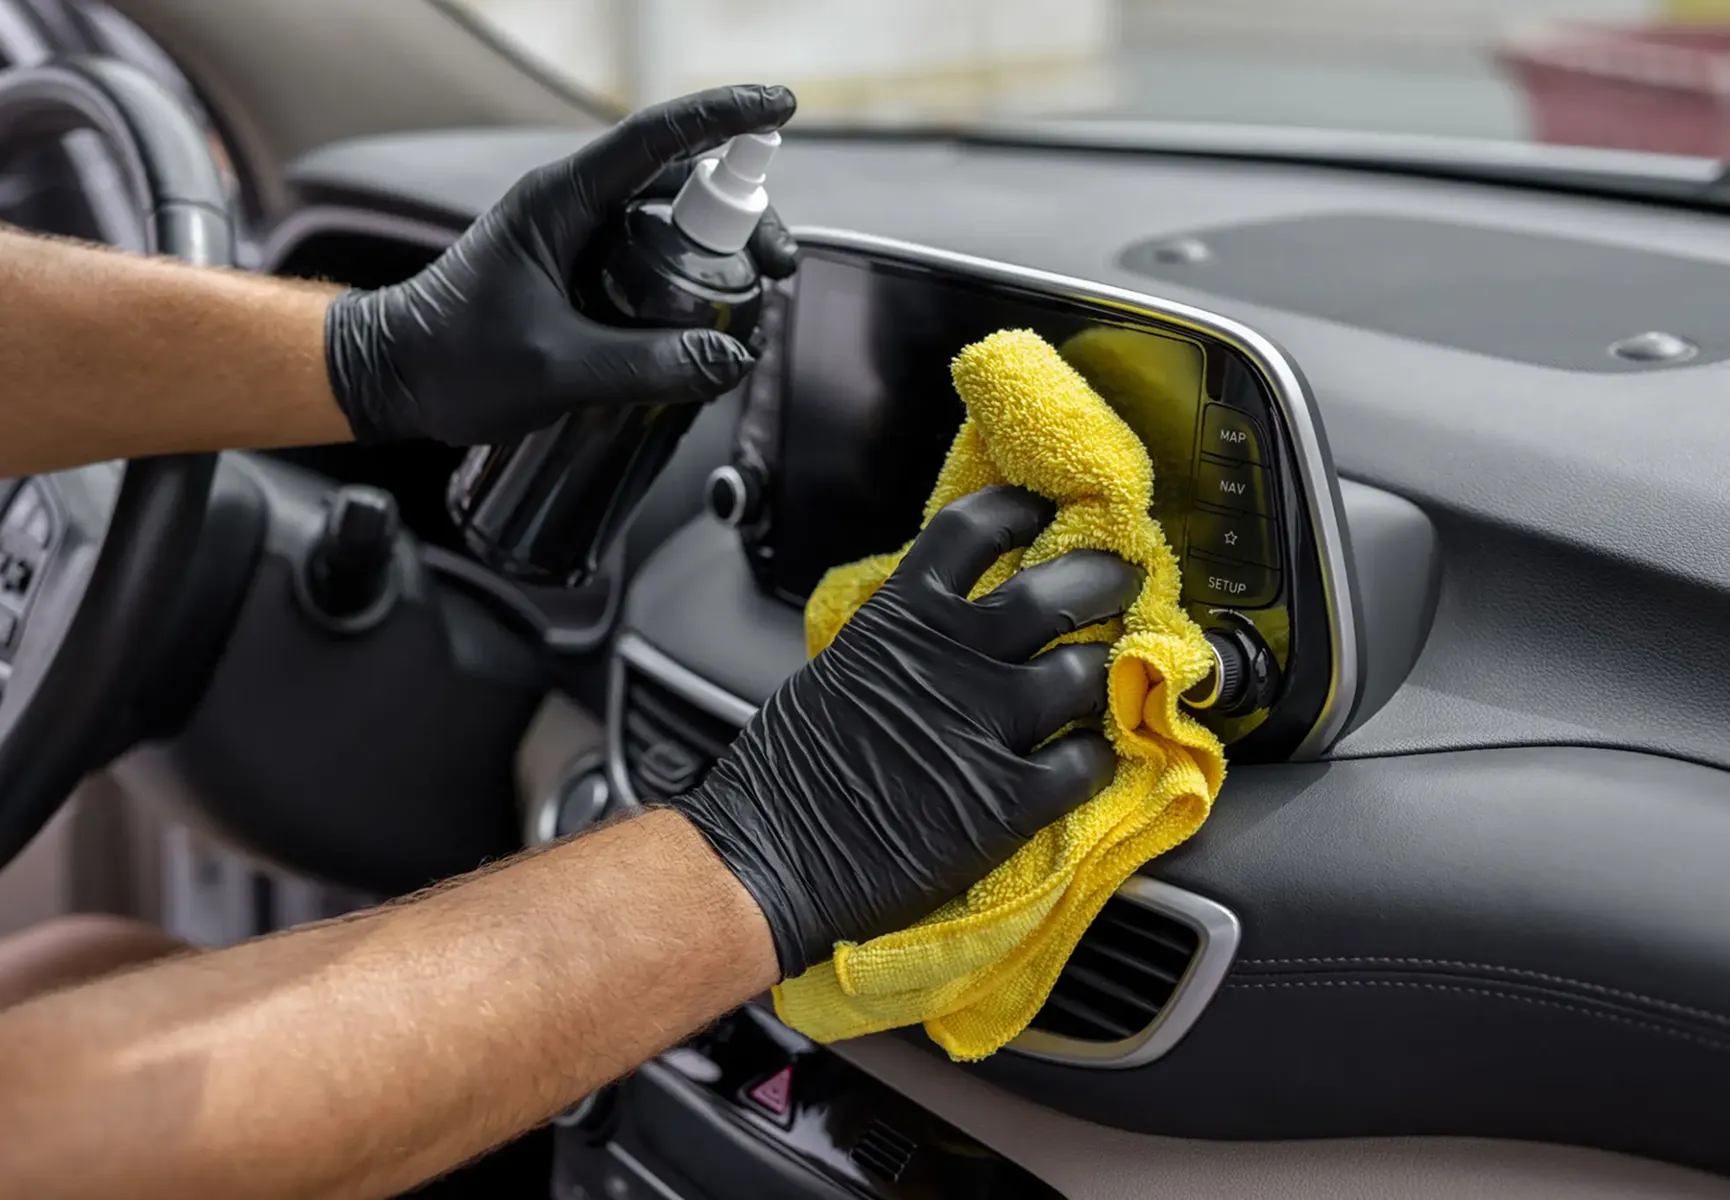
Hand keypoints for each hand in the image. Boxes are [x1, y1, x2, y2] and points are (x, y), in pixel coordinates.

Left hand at [324, 84, 797, 445]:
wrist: (395, 378)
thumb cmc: (454, 363)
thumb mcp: (555, 368)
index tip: (778, 108)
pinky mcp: (579, 272)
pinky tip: (710, 315)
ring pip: (669, 223)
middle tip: (779, 266)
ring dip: (719, 251)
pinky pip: (649, 260)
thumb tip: (729, 358)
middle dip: (741, 214)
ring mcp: (576, 237)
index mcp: (559, 201)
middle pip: (679, 183)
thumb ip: (646, 365)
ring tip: (753, 300)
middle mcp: (572, 206)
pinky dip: (688, 278)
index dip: (722, 118)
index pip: (654, 138)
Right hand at [673, 487, 1142, 977]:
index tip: (1047, 509)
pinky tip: (1091, 759)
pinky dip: (1098, 756)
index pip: (976, 530)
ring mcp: (987, 725)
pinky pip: (1087, 761)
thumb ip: (899, 640)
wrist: (772, 856)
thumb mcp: (838, 670)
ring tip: (1116, 676)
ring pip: (1087, 671)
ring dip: (1108, 670)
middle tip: (1124, 579)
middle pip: (1058, 588)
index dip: (1022, 510)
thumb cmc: (788, 773)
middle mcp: (955, 658)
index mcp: (902, 618)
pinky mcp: (1009, 799)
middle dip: (1105, 577)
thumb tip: (936, 628)